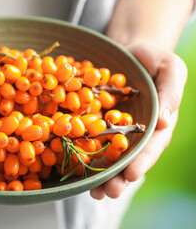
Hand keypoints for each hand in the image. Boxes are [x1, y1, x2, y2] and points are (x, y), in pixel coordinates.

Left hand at [90, 41, 187, 198]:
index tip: (131, 174)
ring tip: (93, 191)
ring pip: (109, 156)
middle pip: (129, 159)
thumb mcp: (170, 68)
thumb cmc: (152, 59)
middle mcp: (136, 132)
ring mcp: (115, 129)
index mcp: (157, 123)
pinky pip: (89, 140)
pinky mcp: (96, 123)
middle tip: (108, 192)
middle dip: (119, 178)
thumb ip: (171, 92)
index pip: (151, 146)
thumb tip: (167, 121)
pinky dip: (82, 154)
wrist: (126, 52)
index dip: (142, 161)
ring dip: (100, 175)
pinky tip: (74, 169)